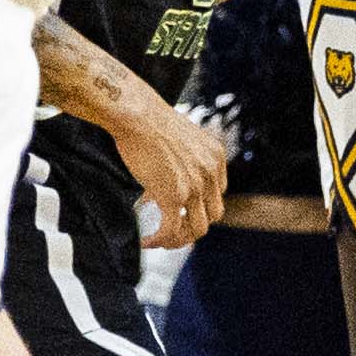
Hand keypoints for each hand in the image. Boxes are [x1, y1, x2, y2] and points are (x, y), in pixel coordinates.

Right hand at [112, 98, 233, 249]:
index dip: (199, 206)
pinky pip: (171, 230)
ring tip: (160, 240)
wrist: (137, 115)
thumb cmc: (151, 122)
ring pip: (196, 229)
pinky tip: (147, 241)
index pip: (217, 194)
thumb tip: (172, 178)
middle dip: (192, 226)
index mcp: (216, 157)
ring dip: (178, 239)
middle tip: (172, 230)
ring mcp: (194, 186)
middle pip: (213, 216)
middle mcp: (211, 172)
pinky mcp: (173, 196)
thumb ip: (186, 159)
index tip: (181, 211)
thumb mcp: (183, 139)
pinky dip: (160, 240)